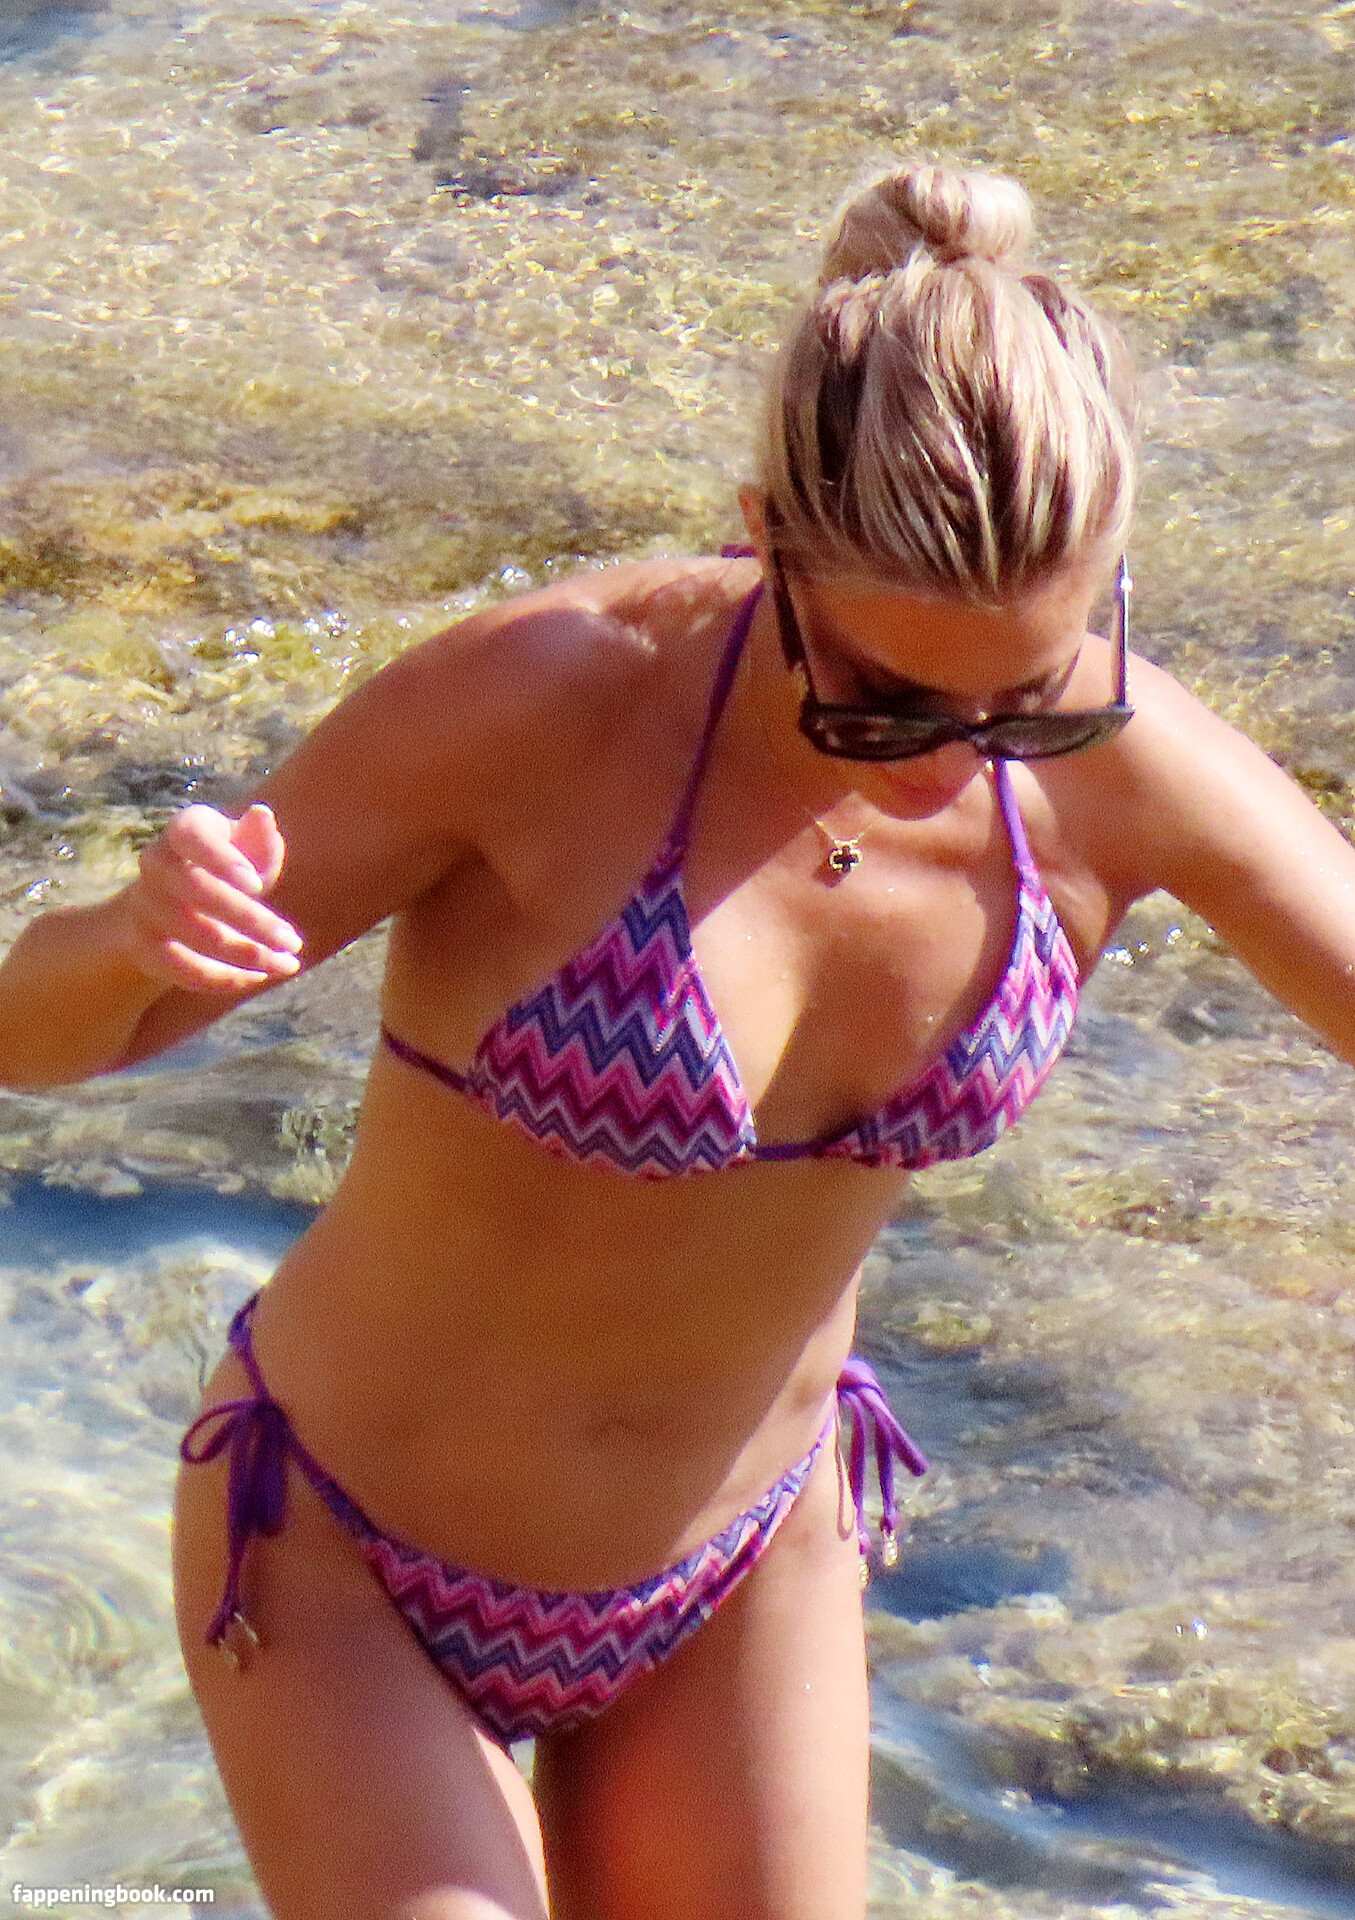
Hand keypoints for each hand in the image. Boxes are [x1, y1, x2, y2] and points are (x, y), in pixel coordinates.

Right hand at [117, 803, 303, 991]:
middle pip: (197, 891)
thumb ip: (259, 837)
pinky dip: (222, 978)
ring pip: (193, 935)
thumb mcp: (246, 847)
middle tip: (293, 942)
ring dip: (245, 955)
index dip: (222, 861)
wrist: (173, 899)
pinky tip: (258, 977)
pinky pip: (180, 968)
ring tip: (287, 964)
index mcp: (184, 829)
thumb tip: (262, 816)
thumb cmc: (227, 867)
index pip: (192, 837)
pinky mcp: (142, 945)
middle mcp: (155, 862)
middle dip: (250, 920)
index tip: (259, 887)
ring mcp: (143, 905)